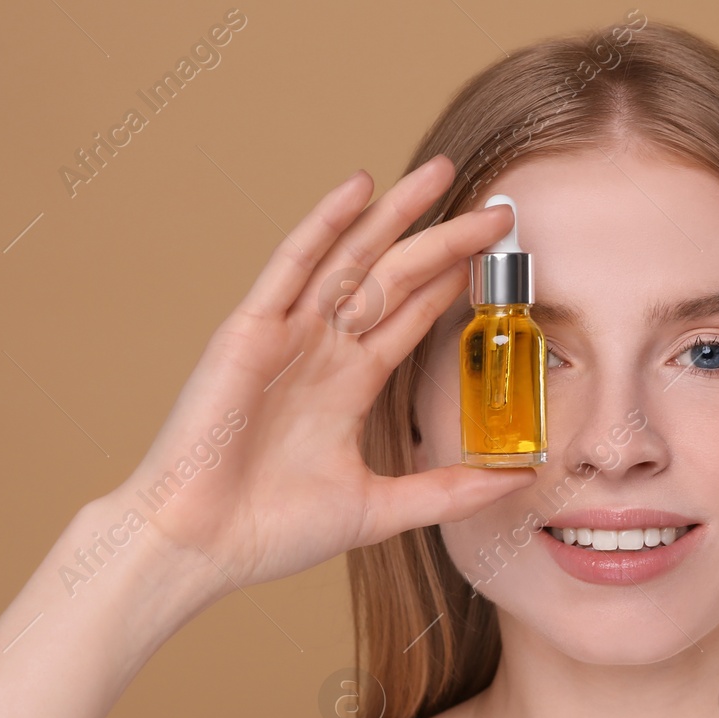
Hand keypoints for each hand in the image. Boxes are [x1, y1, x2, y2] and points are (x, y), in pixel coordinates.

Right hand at [108, 154, 532, 598]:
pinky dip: (325, 223)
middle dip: (444, 240)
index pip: (411, 318)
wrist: (199, 545)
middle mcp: (322, 351)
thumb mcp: (380, 508)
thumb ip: (448, 491)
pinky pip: (293, 265)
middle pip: (394, 278)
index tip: (497, 257)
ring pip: (352, 259)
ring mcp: (286, 335)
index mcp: (348, 386)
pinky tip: (360, 186)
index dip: (452, 283)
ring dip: (395, 214)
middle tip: (496, 210)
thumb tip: (519, 479)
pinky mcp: (250, 331)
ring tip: (440, 173)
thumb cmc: (271, 531)